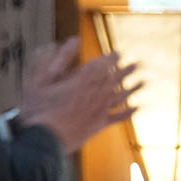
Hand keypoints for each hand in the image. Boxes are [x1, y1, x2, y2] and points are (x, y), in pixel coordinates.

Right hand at [15, 41, 135, 153]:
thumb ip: (55, 58)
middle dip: (127, 70)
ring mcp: (99, 110)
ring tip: (143, 81)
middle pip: (115, 79)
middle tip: (138, 63)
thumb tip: (70, 41)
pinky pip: (118, 117)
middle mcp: (95, 93)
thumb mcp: (38, 80)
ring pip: (121, 96)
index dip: (111, 58)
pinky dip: (128, 112)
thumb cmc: (37, 108)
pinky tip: (136, 108)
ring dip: (133, 88)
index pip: (102, 65)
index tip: (119, 53)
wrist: (45, 139)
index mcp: (81, 80)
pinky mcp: (99, 125)